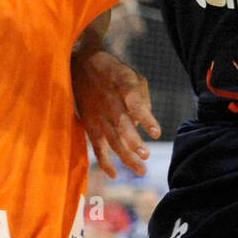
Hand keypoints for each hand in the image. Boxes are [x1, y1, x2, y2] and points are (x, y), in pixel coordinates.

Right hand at [70, 47, 160, 178]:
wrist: (81, 62)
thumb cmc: (113, 71)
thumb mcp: (132, 74)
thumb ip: (142, 97)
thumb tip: (144, 122)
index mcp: (122, 84)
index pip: (134, 102)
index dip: (145, 118)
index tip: (156, 133)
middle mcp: (109, 100)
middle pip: (121, 124)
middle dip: (133, 141)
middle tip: (146, 155)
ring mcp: (97, 113)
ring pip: (111, 139)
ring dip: (125, 156)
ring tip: (141, 170)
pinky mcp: (88, 122)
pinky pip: (96, 145)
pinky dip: (104, 160)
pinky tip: (114, 174)